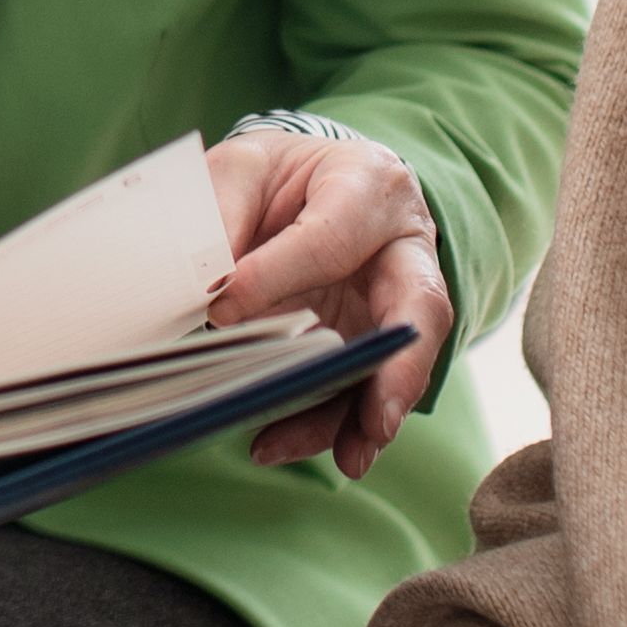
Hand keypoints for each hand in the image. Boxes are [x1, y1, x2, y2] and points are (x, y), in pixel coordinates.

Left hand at [207, 128, 451, 475]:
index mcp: (369, 184)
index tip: (221, 309)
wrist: (303, 185)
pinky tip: (284, 444)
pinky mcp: (374, 341)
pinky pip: (364, 388)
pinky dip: (334, 424)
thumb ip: (223, 209)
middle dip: (400, 366)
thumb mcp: (243, 167)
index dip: (278, 275)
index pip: (332, 237)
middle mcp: (402, 246)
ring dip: (367, 414)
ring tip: (344, 459)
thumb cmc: (277, 176)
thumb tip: (208, 284)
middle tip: (377, 420)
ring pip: (398, 362)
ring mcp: (396, 301)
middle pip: (418, 308)